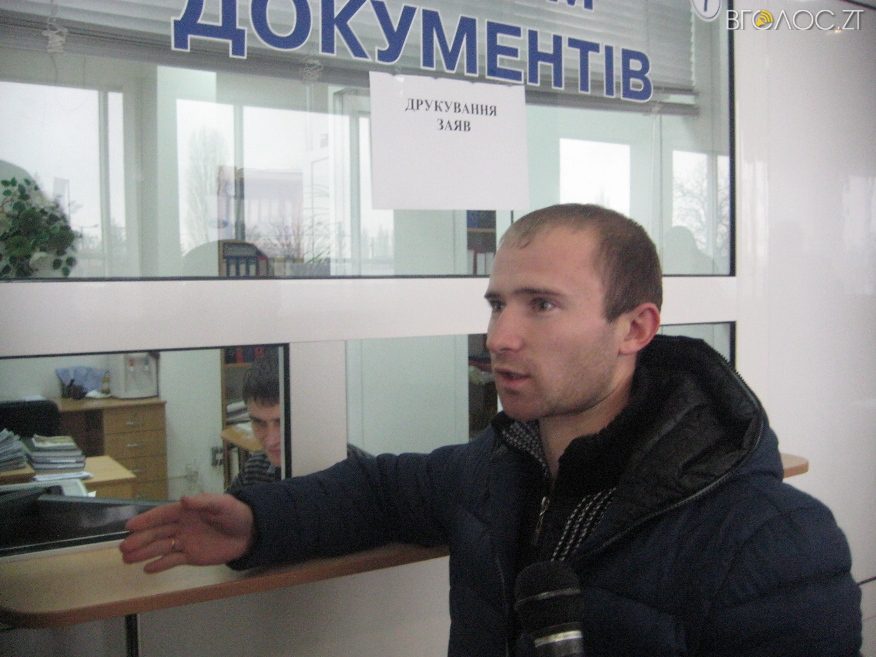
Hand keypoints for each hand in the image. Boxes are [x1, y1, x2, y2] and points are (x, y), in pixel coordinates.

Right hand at [119, 493, 254, 572]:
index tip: (129, 526)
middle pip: (157, 533)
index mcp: (186, 511)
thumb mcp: (221, 504)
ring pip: (161, 547)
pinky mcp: (192, 556)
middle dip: (140, 540)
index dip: (146, 520)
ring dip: (144, 553)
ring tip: (127, 559)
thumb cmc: (234, 513)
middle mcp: (182, 526)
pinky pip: (173, 560)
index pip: (162, 515)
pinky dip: (160, 565)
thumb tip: (183, 499)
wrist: (249, 532)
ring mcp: (185, 542)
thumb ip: (203, 502)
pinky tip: (147, 569)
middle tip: (122, 548)